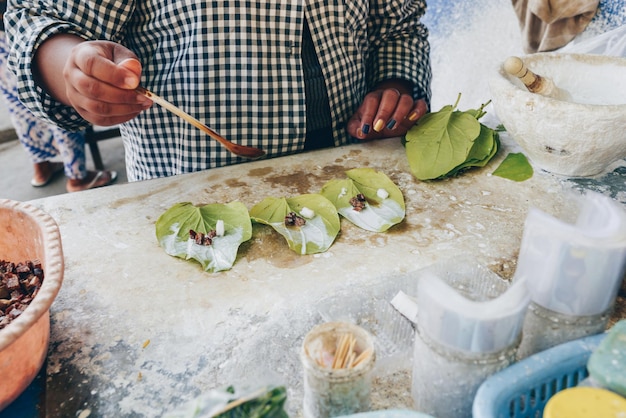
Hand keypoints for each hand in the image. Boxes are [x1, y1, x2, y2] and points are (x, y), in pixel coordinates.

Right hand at [34, 35, 151, 125]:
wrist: (90, 69)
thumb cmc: (109, 58)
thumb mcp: (119, 52)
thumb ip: (128, 61)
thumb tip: (133, 75)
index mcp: (80, 55)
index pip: (92, 65)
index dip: (114, 75)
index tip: (135, 82)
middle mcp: (71, 75)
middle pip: (93, 89)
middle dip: (122, 96)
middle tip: (144, 97)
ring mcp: (73, 95)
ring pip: (96, 108)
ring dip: (124, 109)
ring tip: (143, 104)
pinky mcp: (81, 111)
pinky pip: (100, 120)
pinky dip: (120, 118)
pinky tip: (134, 110)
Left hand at [346, 83, 427, 140]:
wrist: (385, 123)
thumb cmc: (371, 124)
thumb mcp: (359, 126)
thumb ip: (355, 129)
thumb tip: (360, 132)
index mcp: (374, 98)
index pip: (372, 100)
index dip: (368, 114)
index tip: (366, 128)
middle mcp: (390, 97)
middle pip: (390, 95)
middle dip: (384, 111)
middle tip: (379, 127)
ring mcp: (404, 101)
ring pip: (406, 99)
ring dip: (399, 112)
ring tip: (392, 126)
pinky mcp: (416, 109)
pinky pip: (421, 104)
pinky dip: (418, 110)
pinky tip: (412, 119)